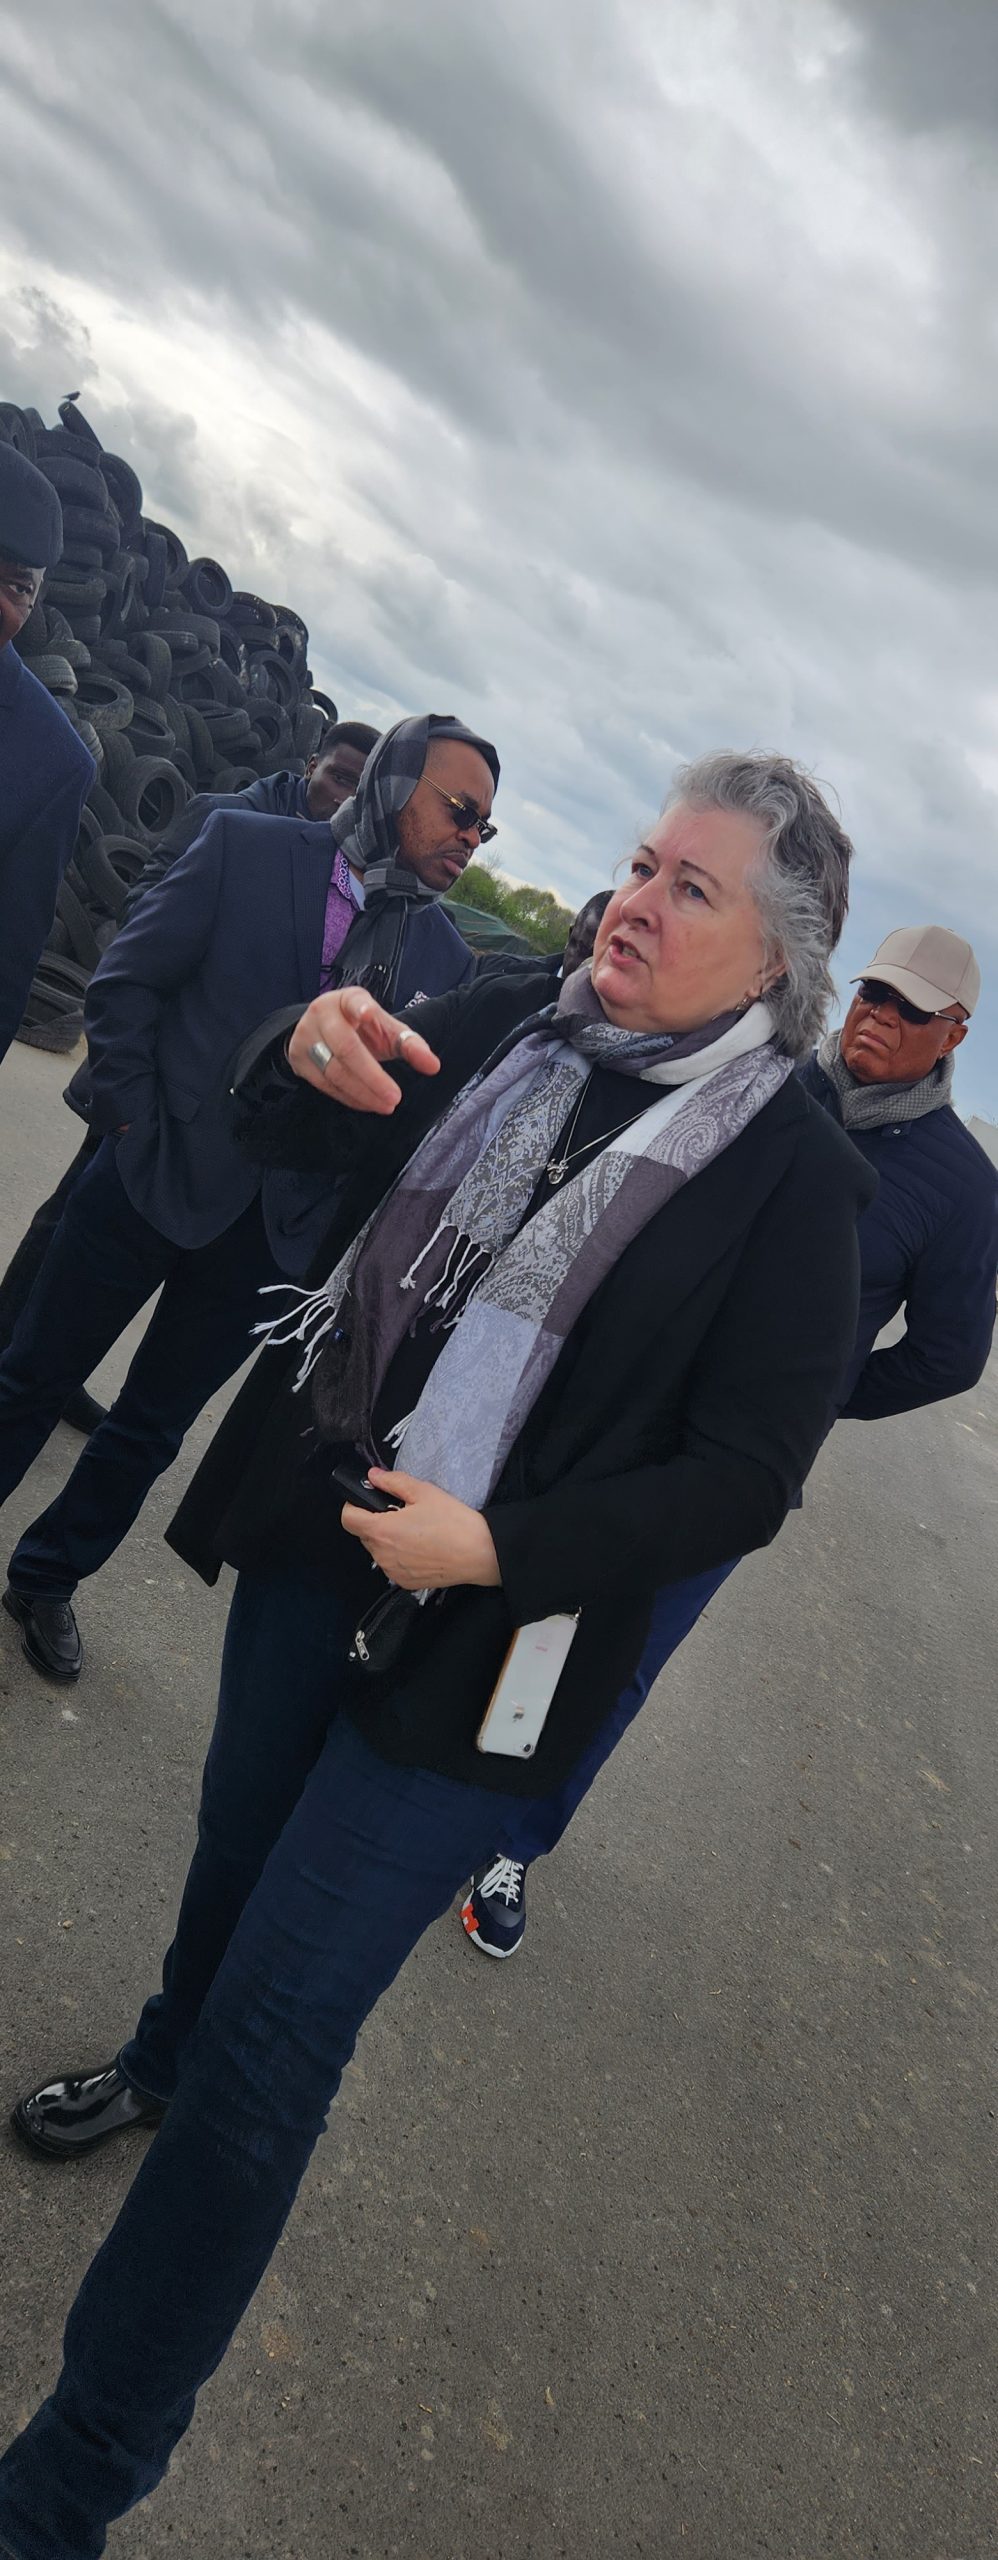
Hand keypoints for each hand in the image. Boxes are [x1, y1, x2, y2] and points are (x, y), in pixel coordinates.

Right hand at [288, 988, 439, 1116]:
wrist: (322, 1031)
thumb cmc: (361, 1028)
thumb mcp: (385, 1029)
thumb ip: (409, 1044)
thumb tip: (433, 1066)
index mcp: (348, 999)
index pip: (354, 1002)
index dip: (361, 1008)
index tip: (368, 1013)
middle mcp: (322, 1013)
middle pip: (346, 1047)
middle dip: (372, 1076)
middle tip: (395, 1097)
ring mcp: (306, 1036)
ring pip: (334, 1070)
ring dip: (363, 1092)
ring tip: (387, 1105)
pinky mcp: (298, 1059)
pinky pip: (325, 1084)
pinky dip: (350, 1097)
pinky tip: (369, 1104)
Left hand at [340, 1470, 500, 1590]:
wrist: (480, 1553)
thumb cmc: (453, 1522)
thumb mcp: (423, 1492)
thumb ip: (393, 1481)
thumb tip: (373, 1476)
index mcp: (382, 1531)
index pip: (348, 1519)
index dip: (353, 1505)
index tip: (366, 1500)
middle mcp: (382, 1555)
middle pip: (364, 1534)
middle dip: (376, 1521)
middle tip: (402, 1512)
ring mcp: (393, 1571)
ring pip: (378, 1550)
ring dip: (388, 1539)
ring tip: (415, 1530)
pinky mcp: (405, 1582)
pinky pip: (392, 1565)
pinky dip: (400, 1555)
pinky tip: (421, 1547)